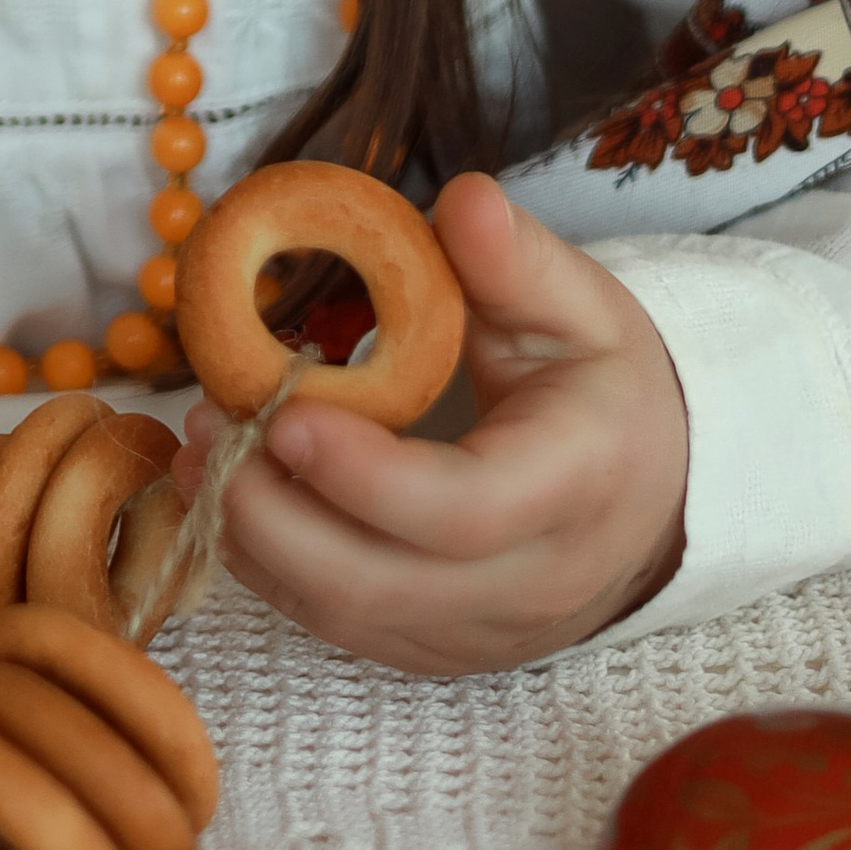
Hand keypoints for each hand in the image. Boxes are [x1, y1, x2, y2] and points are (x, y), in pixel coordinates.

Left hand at [171, 171, 689, 675]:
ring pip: (348, 617)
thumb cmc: (604, 389)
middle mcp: (530, 581)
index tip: (283, 410)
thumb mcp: (583, 308)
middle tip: (208, 423)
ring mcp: (481, 631)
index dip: (363, 474)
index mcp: (575, 484)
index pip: (463, 510)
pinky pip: (342, 629)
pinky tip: (229, 498)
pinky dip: (272, 571)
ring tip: (198, 450)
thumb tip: (463, 199)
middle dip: (275, 514)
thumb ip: (519, 258)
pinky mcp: (438, 650)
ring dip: (255, 542)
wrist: (652, 496)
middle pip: (383, 585)